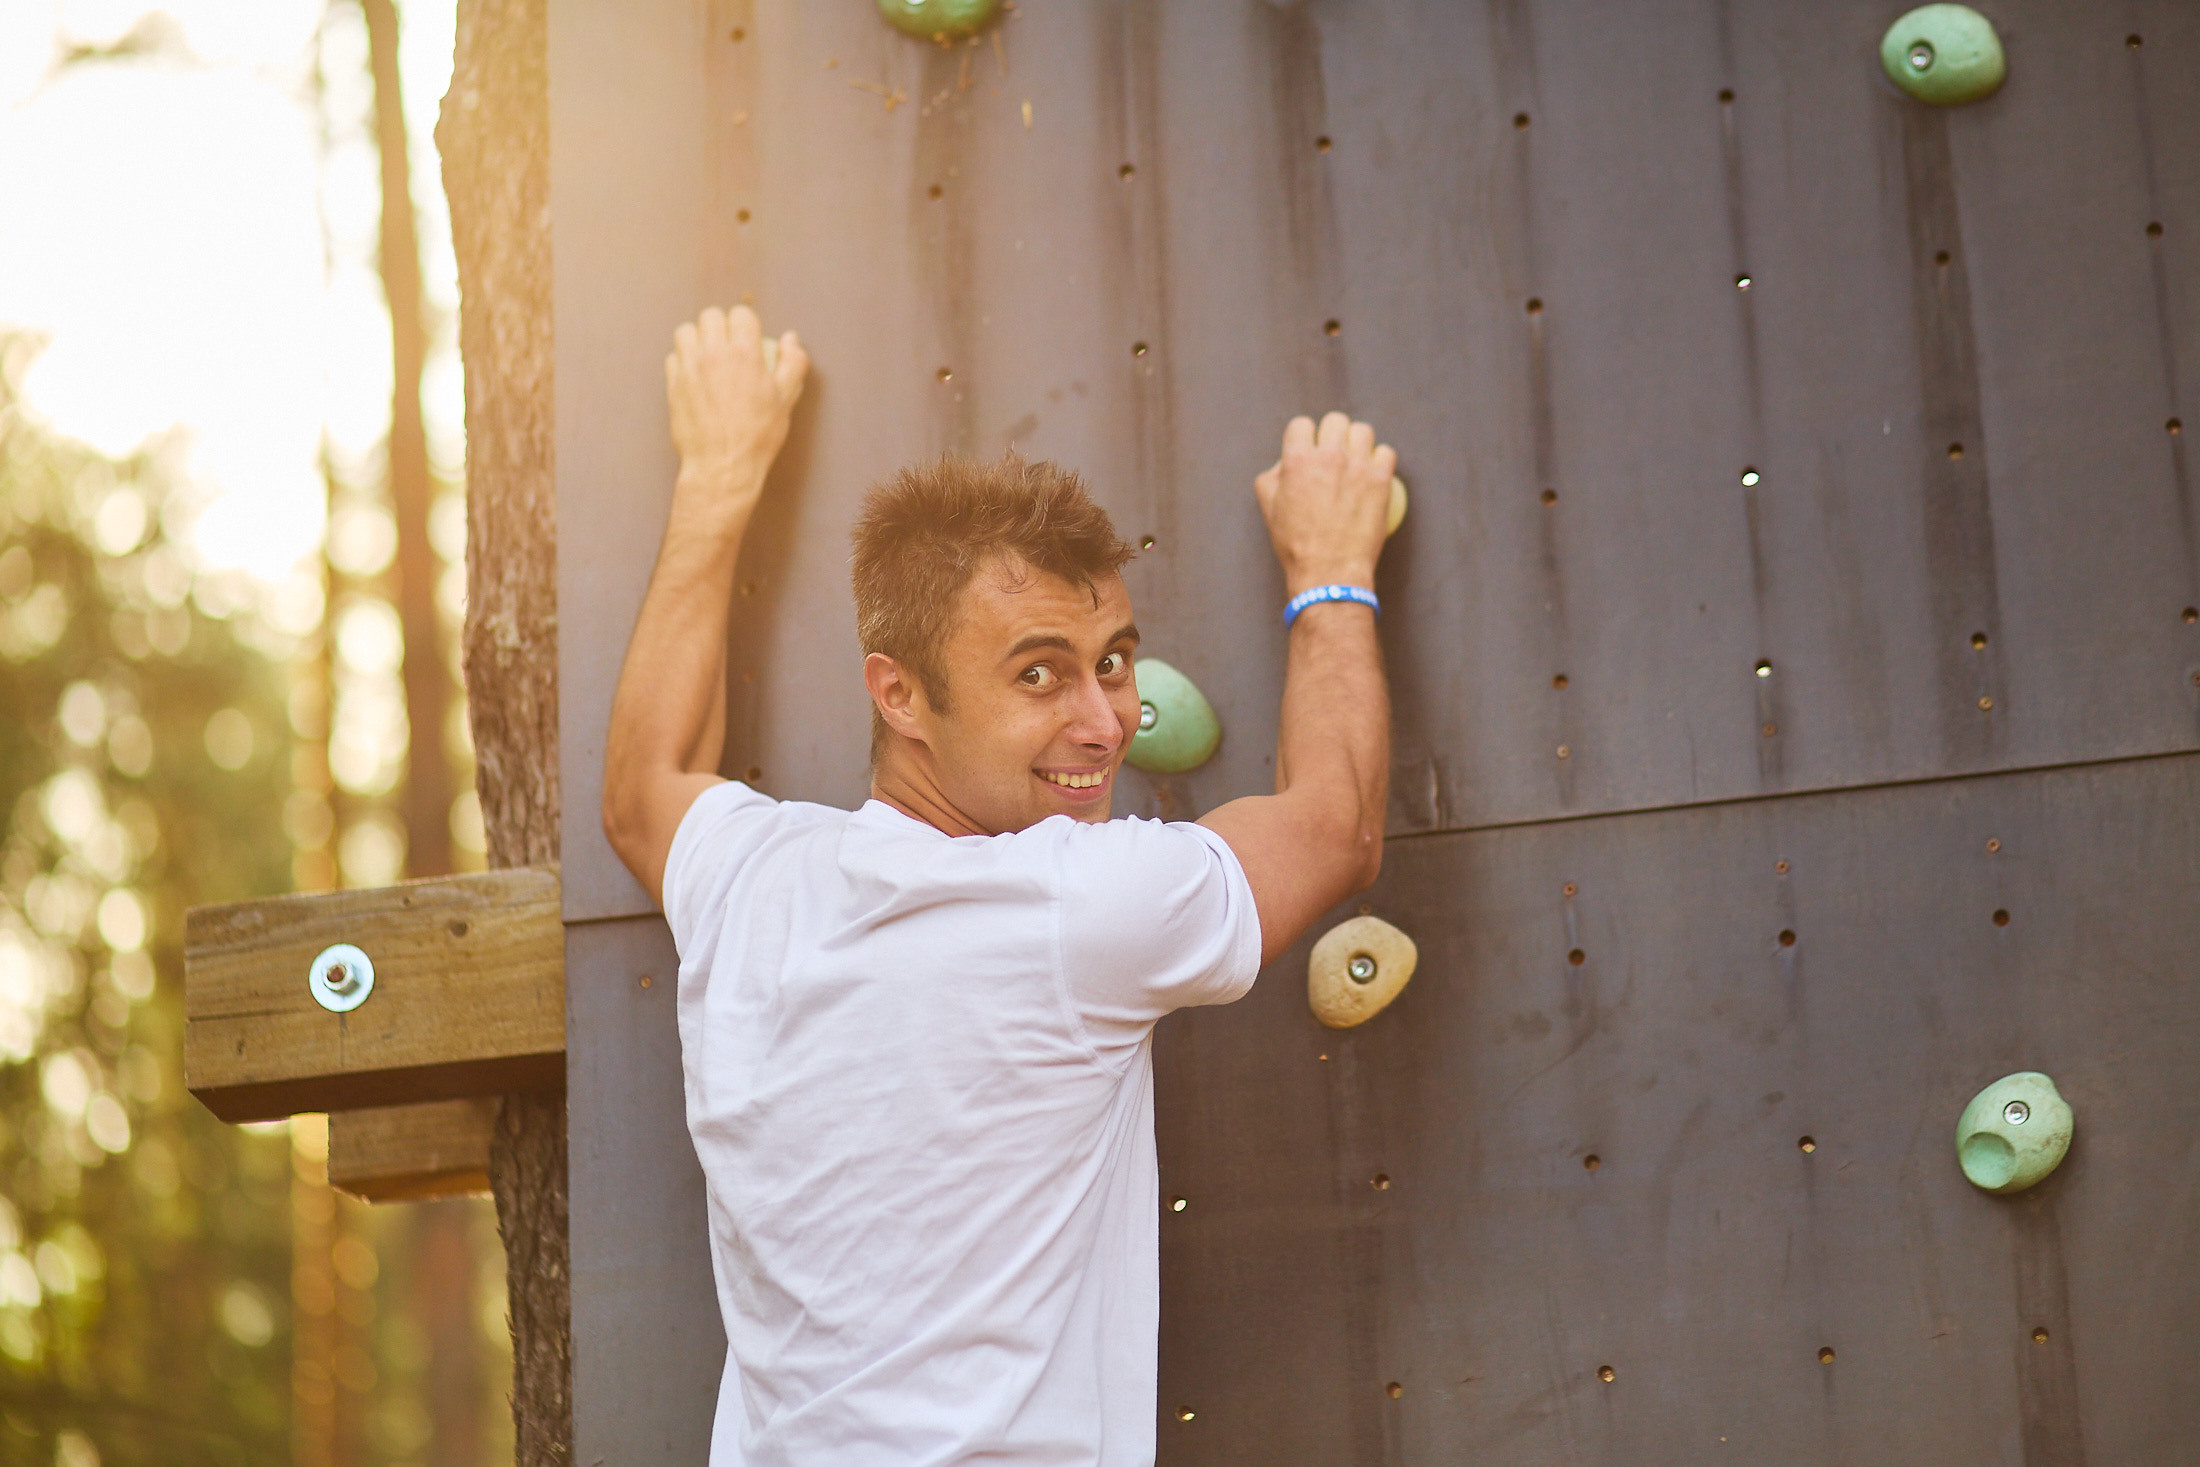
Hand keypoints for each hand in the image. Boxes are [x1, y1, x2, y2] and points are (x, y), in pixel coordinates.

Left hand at [665, 305, 809, 528]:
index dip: (747, 323)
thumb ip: (793, 363)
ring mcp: (689, 368)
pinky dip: (683, 359)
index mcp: (744, 354)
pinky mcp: (672, 384)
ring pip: (686, 331)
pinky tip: (695, 374)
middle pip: (710, 316)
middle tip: (729, 344)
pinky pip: (673, 357)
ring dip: (698, 338)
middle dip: (722, 325)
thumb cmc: (757, 436)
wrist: (722, 467)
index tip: (750, 337)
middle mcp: (713, 354)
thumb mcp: (786, 399)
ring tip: (708, 354)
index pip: (741, 314)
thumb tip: (790, 338)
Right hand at [1254, 412, 1395, 596]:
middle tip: (1334, 454)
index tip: (1308, 450)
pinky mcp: (1381, 480)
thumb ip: (1274, 476)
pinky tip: (1373, 473)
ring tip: (1355, 461)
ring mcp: (1357, 466)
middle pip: (1335, 421)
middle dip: (1332, 433)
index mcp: (1296, 460)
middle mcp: (1328, 457)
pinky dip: (1380, 460)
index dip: (1303, 437)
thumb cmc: (1295, 543)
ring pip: (1363, 431)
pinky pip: (1386, 453)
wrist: (1329, 571)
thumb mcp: (1269, 507)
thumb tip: (1286, 462)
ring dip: (1357, 443)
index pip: (1301, 425)